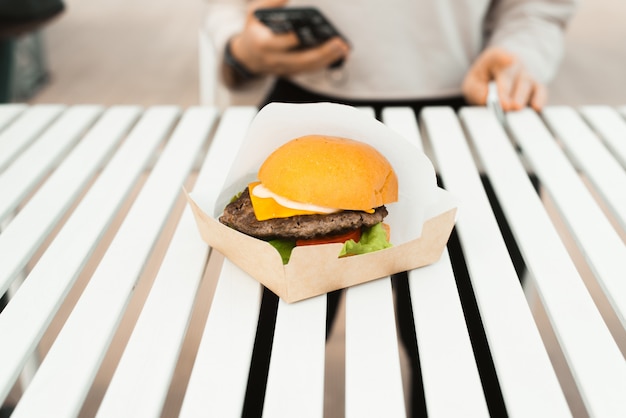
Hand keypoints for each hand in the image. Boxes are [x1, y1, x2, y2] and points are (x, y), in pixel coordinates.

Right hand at [224, 0, 349, 85]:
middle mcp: (275, 60)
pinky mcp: (292, 73)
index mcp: (264, 44)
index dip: (297, 37)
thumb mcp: (255, 13)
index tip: (312, 28)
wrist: (247, 57)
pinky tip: (339, 54)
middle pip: (302, 60)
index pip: (283, 42)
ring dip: (328, 59)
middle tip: (339, 43)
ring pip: (309, 67)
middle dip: (322, 52)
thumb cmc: (254, 30)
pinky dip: (325, 63)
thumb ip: (271, 2)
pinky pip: (310, 70)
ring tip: (344, 48)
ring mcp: (284, 69)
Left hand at [462, 47, 546, 110]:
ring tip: (516, 108)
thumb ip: (476, 90)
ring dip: (522, 96)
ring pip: (526, 83)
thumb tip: (487, 99)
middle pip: (512, 74)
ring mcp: (526, 74)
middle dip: (508, 89)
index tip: (509, 60)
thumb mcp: (472, 83)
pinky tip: (536, 107)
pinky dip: (539, 98)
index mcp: (495, 58)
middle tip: (505, 104)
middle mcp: (514, 64)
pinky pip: (540, 91)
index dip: (504, 57)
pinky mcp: (536, 86)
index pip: (497, 56)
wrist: (496, 78)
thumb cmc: (482, 80)